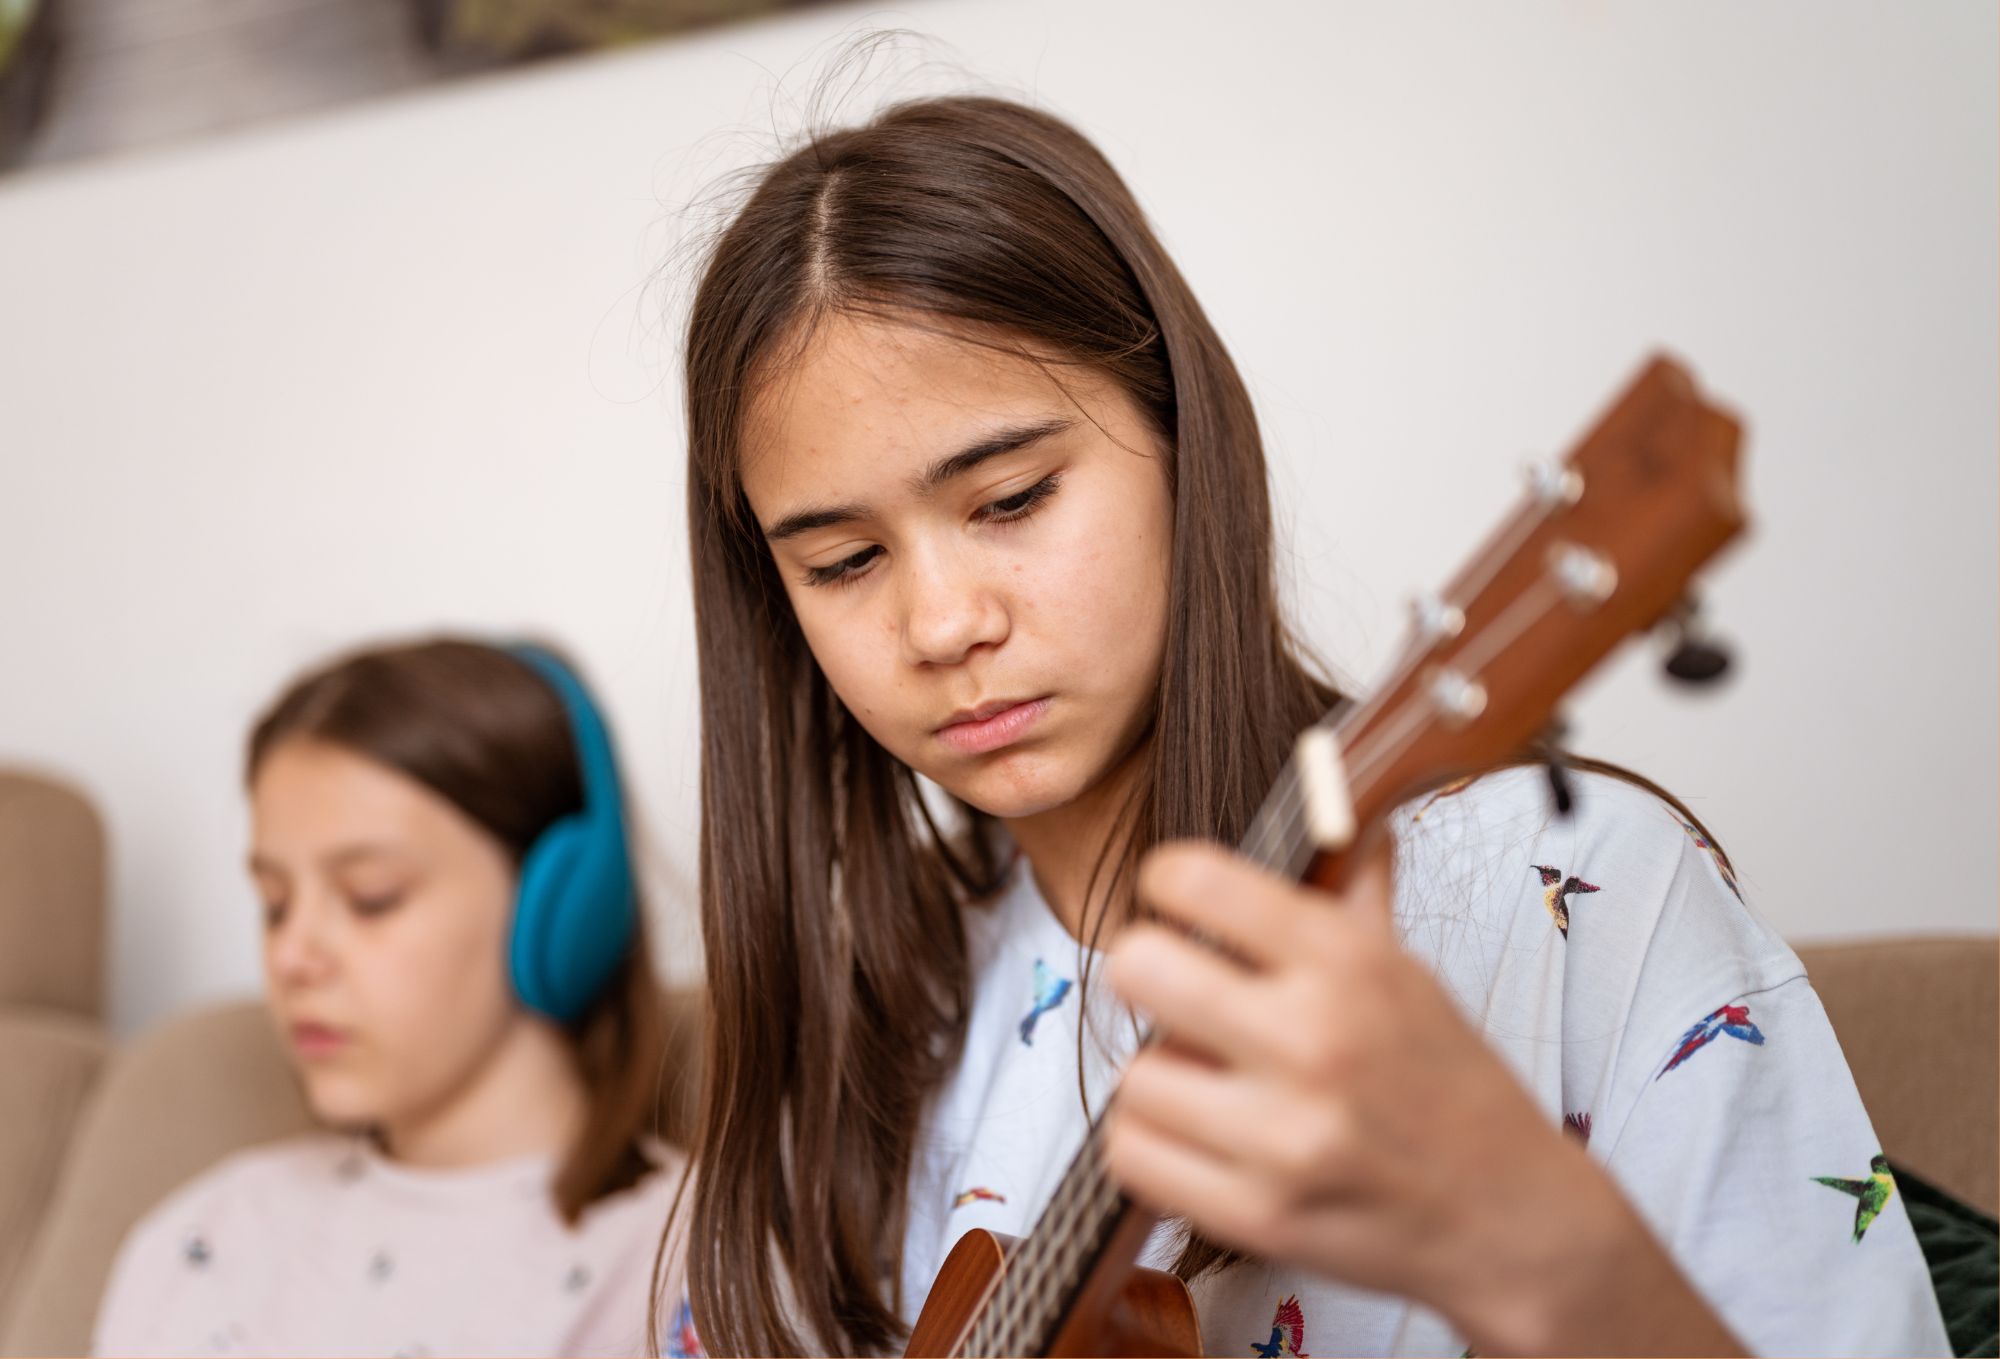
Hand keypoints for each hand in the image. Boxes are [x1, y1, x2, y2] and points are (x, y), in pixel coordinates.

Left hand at [1101, 841, 1741, 1356]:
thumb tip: (1340, 803)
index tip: (1174, 901)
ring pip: (1133, 1074)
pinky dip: (1151, 1143)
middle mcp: (1315, 1040)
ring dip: (1158, 1074)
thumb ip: (1351, 894)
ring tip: (1202, 1077)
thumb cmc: (1454, 1090)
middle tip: (1172, 988)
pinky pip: (1134, 1155)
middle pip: (1138, 967)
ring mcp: (1284, 1135)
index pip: (1197, 880)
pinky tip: (1194, 1133)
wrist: (1513, 1220)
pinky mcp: (1258, 1215)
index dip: (1167, 883)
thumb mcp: (1410, 974)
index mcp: (1349, 963)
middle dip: (1146, 972)